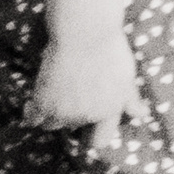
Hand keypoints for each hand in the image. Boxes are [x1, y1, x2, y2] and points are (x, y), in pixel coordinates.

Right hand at [28, 28, 142, 158]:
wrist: (85, 32)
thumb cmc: (110, 50)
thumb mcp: (126, 75)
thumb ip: (130, 99)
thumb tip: (141, 115)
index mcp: (109, 111)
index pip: (99, 141)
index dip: (93, 135)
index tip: (88, 129)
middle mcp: (86, 116)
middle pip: (73, 127)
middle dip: (74, 115)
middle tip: (75, 91)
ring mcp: (63, 111)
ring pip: (52, 124)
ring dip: (54, 112)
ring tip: (59, 89)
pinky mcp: (42, 102)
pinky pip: (32, 118)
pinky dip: (32, 111)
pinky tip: (36, 99)